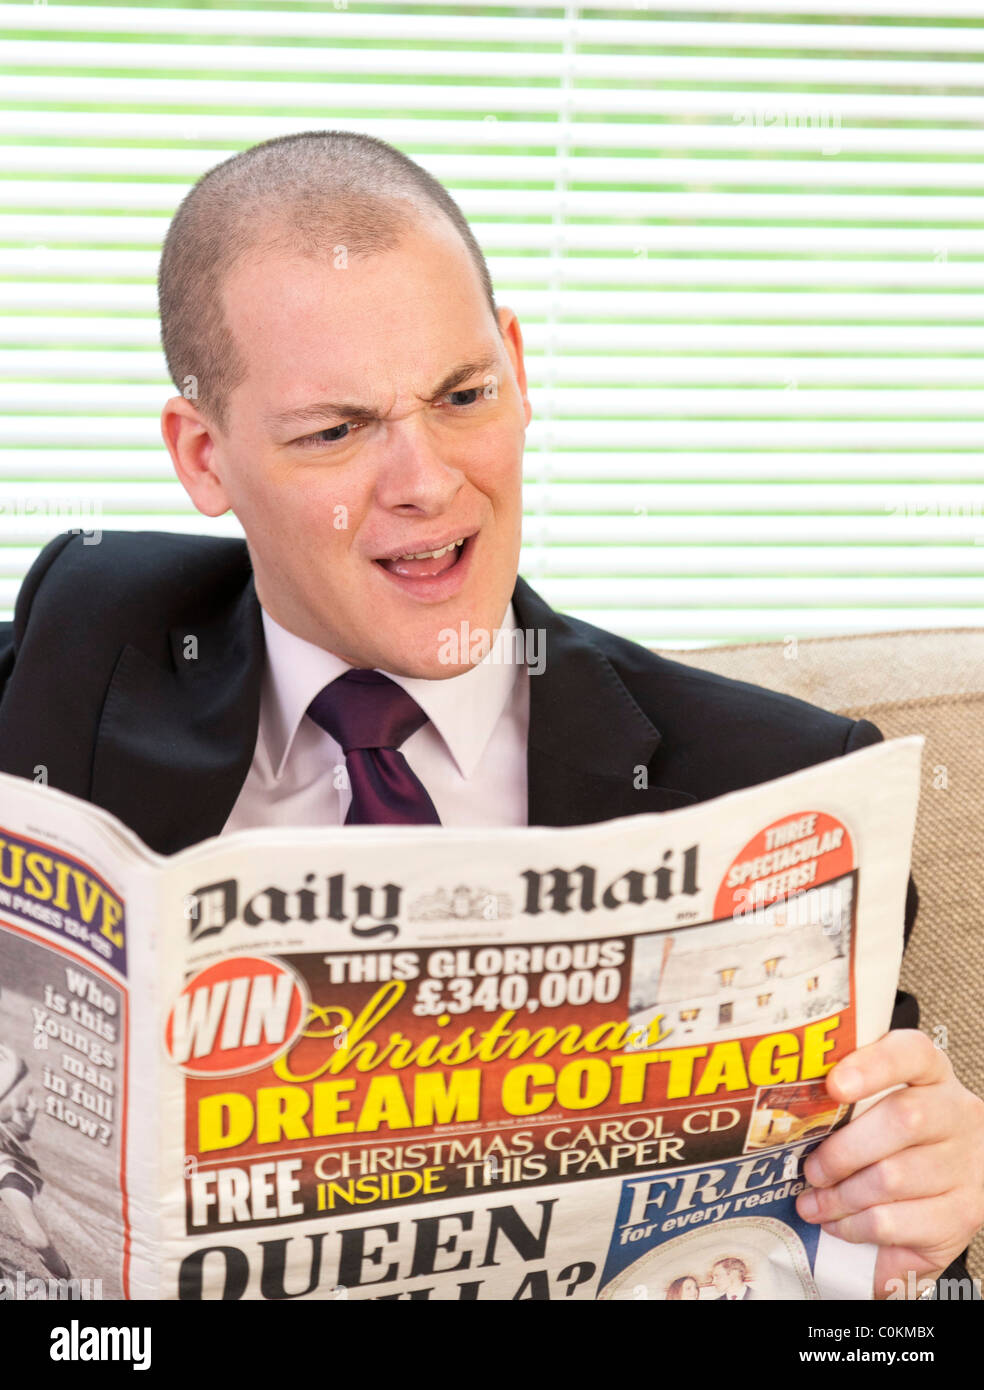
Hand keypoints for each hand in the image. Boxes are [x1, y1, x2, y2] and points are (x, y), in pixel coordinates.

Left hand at [794, 1029, 983, 1297]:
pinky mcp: (963, 1215)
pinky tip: (840, 1224)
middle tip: (810, 1171)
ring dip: (841, 1197)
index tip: (833, 1084)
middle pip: (902, 1120)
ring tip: (813, 1205)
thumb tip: (787, 1114)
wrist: (959, 1178)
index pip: (912, 1052)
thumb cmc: (902, 1137)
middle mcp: (957, 1113)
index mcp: (932, 1073)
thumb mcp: (882, 1103)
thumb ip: (847, 1100)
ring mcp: (966, 1165)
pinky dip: (857, 1227)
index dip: (873, 1065)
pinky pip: (897, 1223)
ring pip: (892, 1178)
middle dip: (842, 1151)